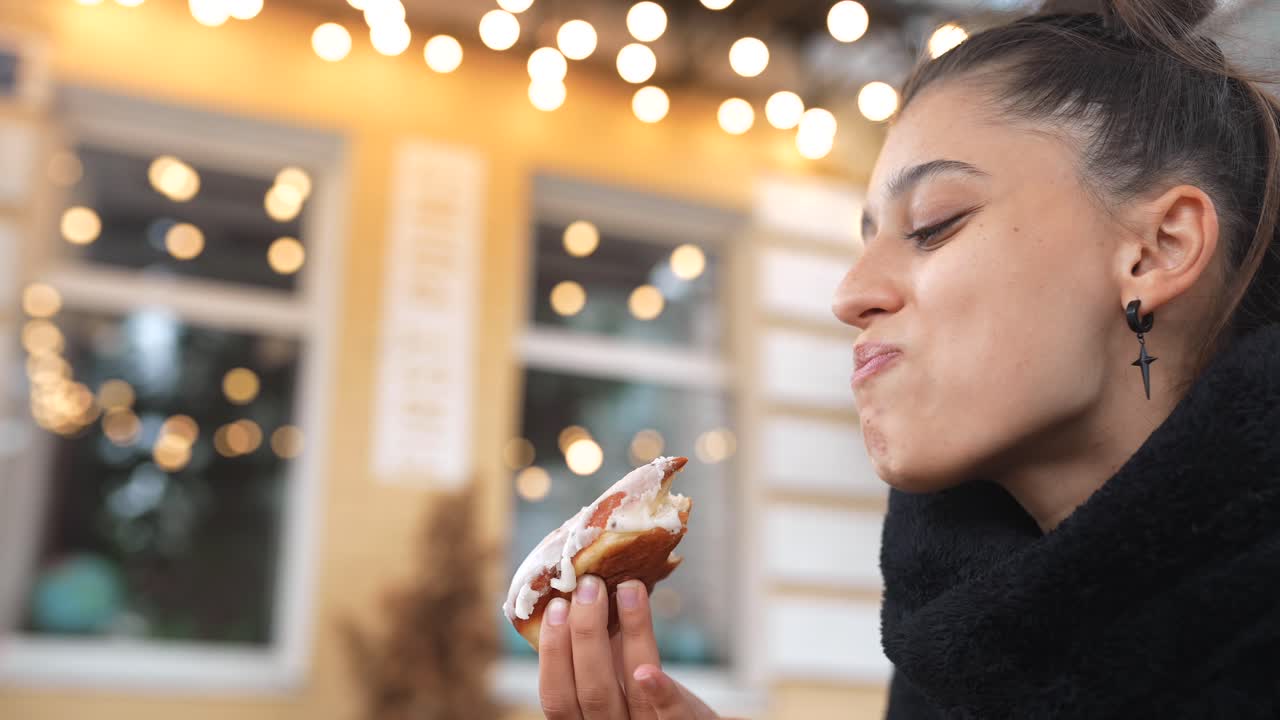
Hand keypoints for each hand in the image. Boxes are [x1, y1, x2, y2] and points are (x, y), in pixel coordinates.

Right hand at [538, 576, 720, 718]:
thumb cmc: (644, 701)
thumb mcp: (613, 682)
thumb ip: (598, 652)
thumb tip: (582, 590)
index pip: (557, 696)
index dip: (553, 652)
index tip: (556, 606)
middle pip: (592, 692)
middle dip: (587, 634)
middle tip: (590, 585)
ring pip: (634, 697)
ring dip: (630, 637)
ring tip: (628, 588)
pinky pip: (672, 718)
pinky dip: (661, 695)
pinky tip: (650, 671)